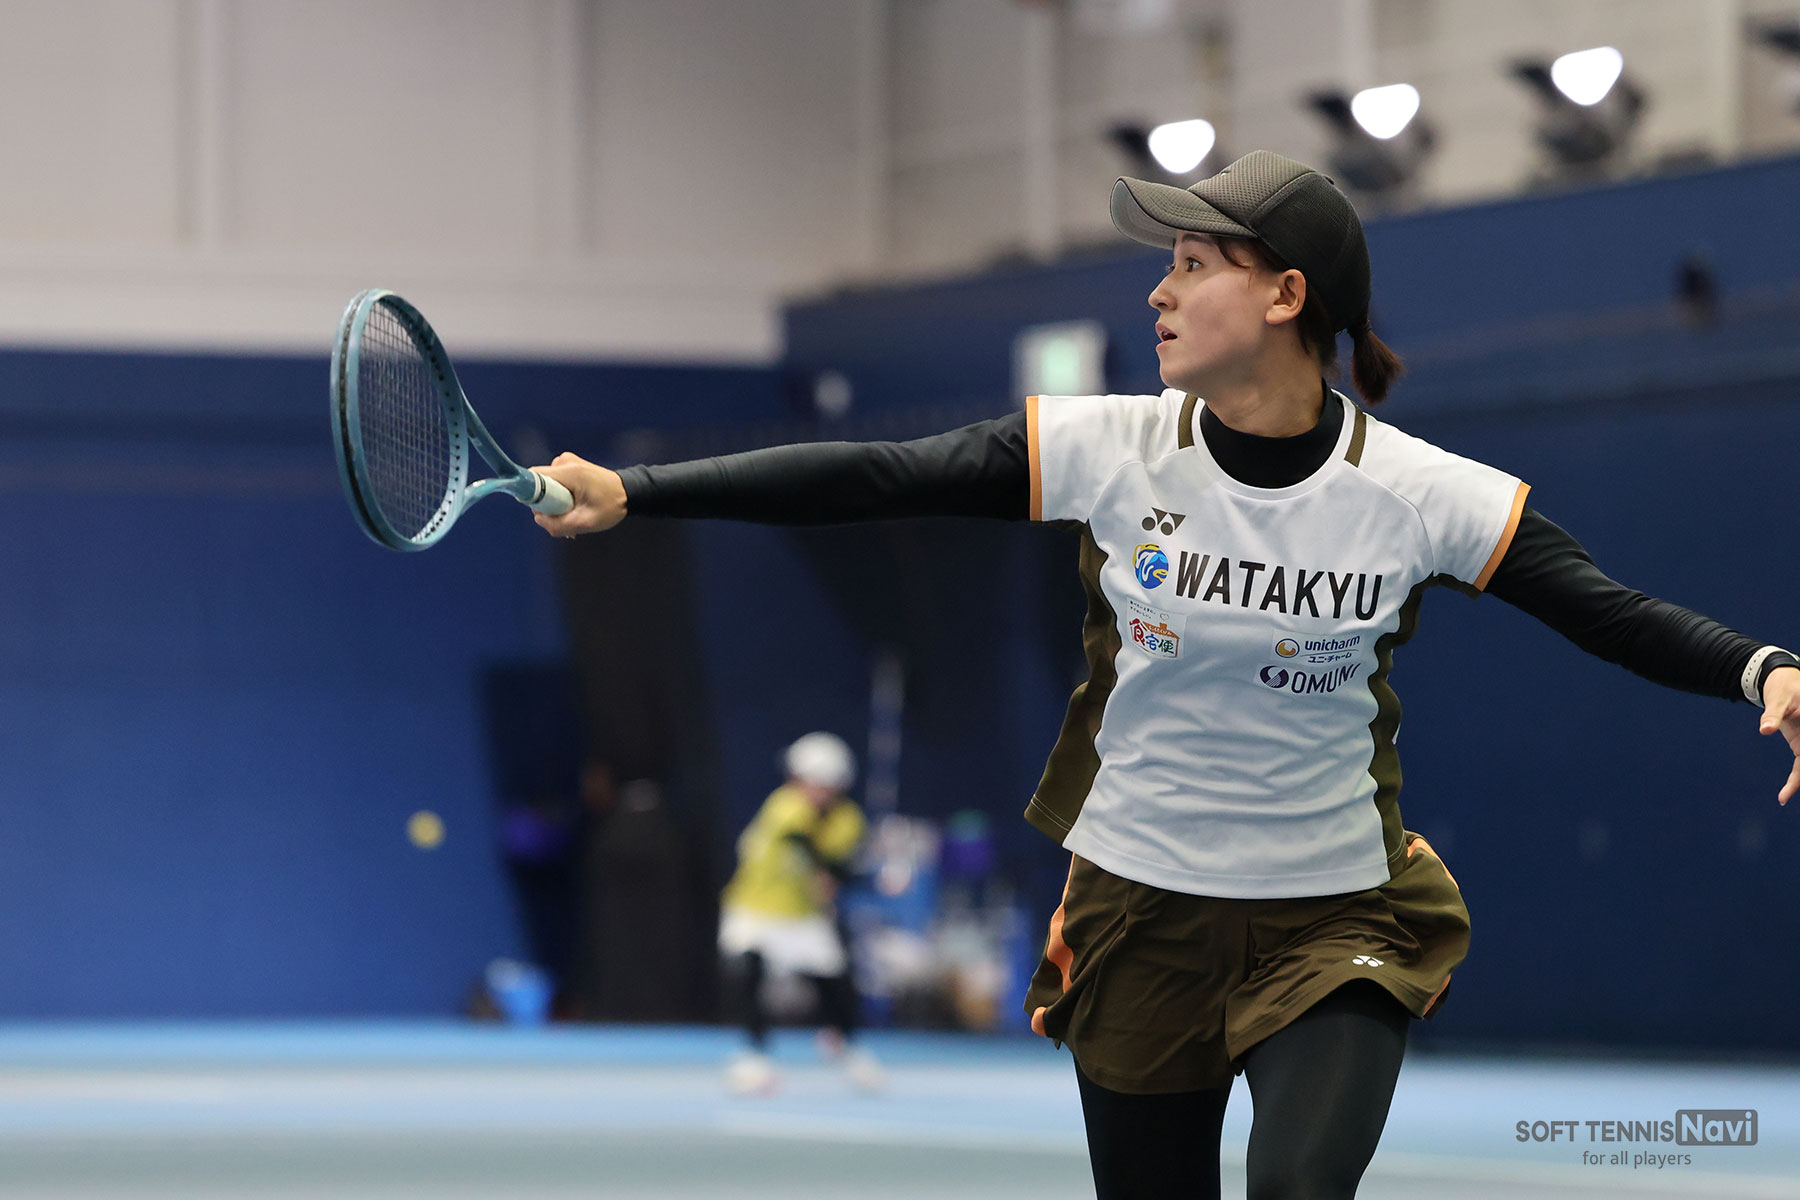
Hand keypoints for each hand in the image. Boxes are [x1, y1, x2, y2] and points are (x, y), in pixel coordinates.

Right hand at [529, 452, 625, 537]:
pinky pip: (553, 483)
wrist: (629, 493)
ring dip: (555, 502)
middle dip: (547, 504)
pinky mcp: (568, 465)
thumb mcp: (586, 522)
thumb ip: (558, 525)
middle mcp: (564, 461)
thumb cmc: (610, 506)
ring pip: (546, 485)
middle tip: (565, 516)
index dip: (531, 496)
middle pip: (539, 484)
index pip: (533, 477)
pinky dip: (560, 496)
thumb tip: (538, 518)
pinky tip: (575, 504)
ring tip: (574, 511)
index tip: (543, 512)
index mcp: (569, 471)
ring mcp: (566, 461)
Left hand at [1759, 665, 1799, 804]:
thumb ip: (1773, 715)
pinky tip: (1784, 795)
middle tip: (1786, 794)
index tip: (1797, 773)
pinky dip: (1795, 779)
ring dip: (1797, 782)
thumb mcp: (1778, 698)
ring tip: (1783, 797)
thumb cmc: (1783, 687)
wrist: (1783, 681)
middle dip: (1799, 777)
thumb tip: (1765, 730)